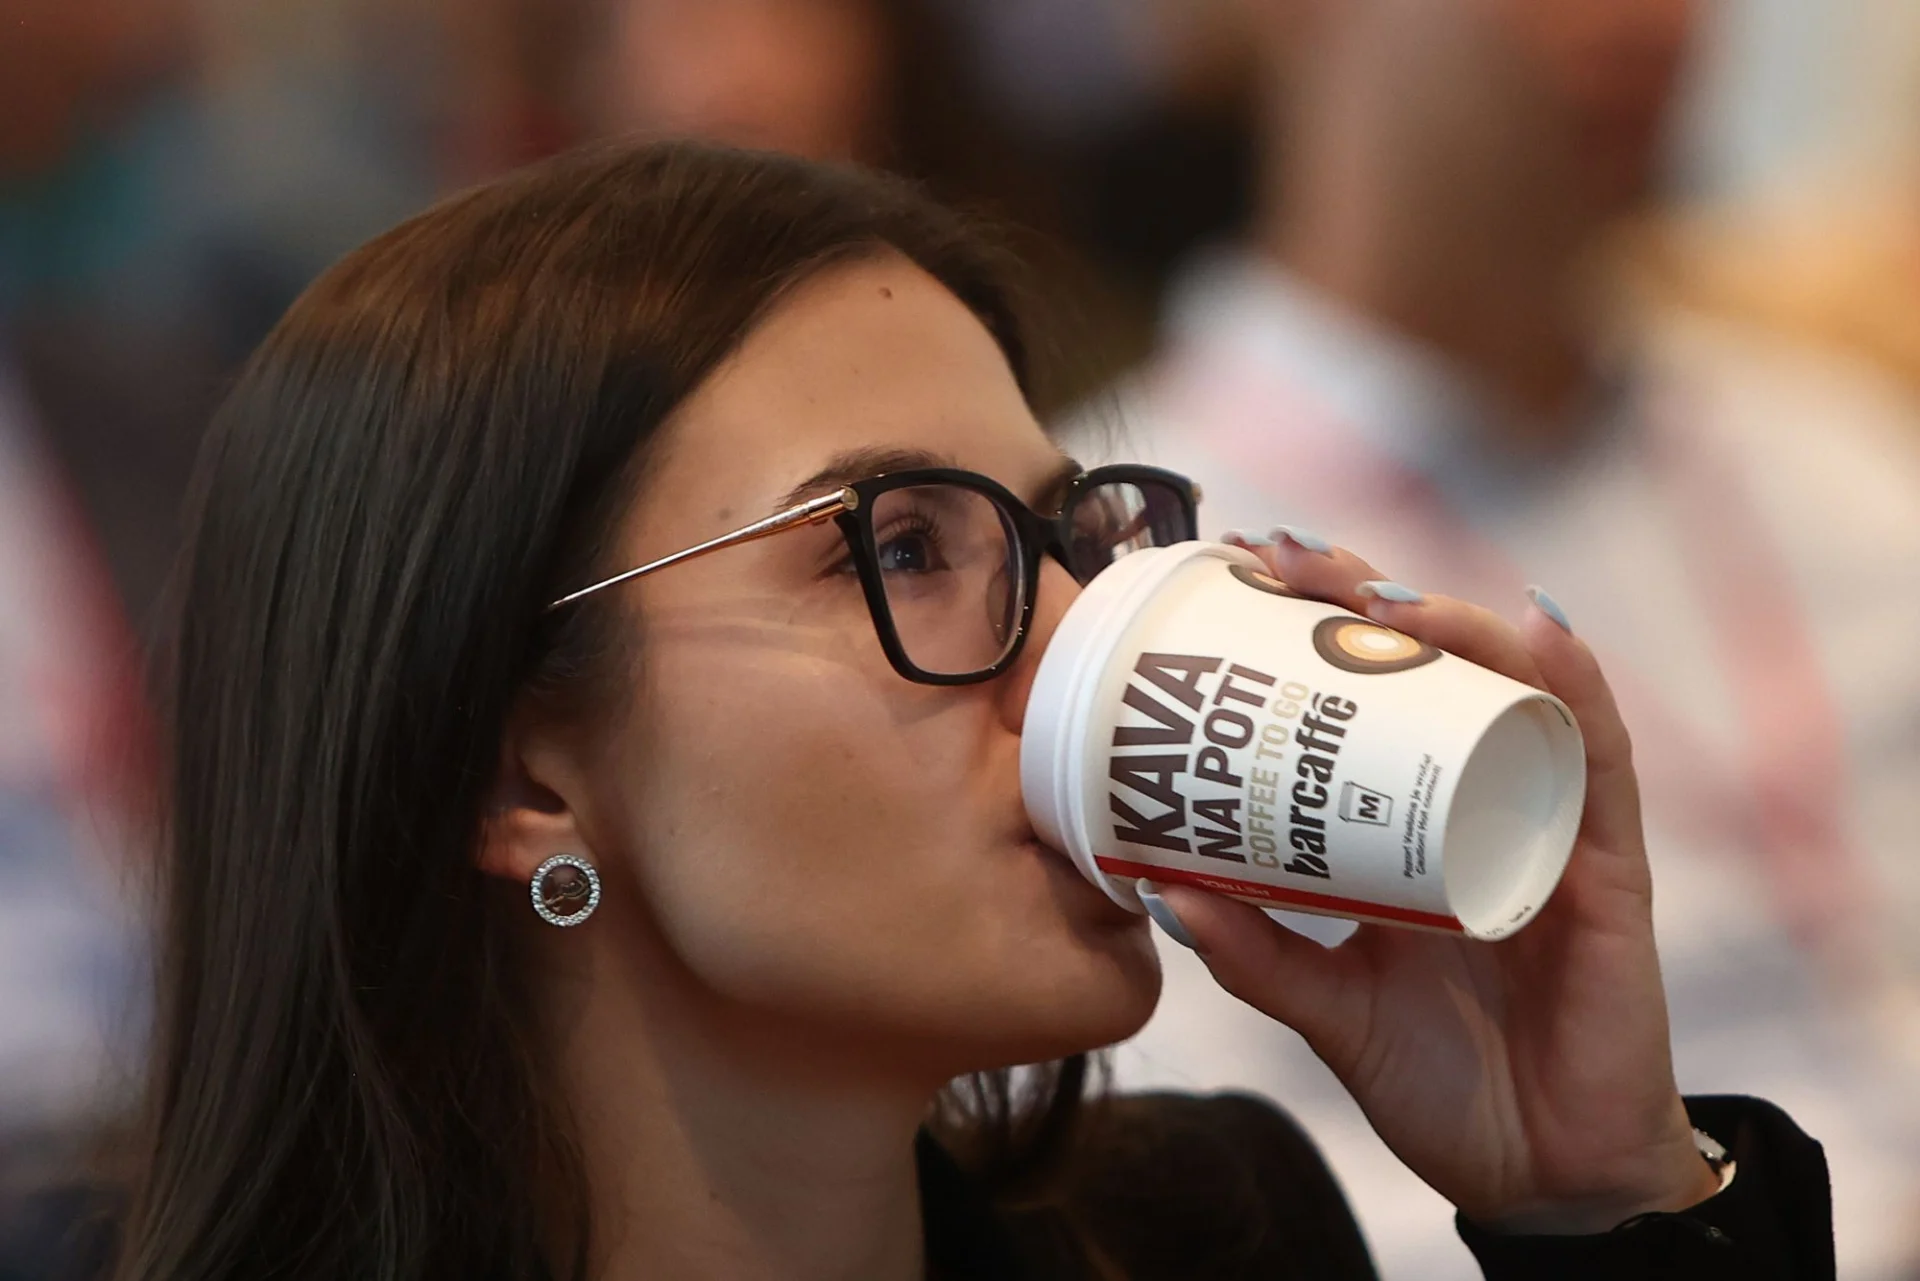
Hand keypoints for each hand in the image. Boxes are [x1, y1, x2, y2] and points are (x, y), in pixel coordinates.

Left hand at [1149, 536, 1720, 1232]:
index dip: (1312, 624)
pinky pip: (1599, 761)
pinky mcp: (1609, 868)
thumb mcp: (1327, 1009)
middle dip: (1363, 596)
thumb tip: (1155, 889)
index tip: (1238, 573)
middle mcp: (1481, 798)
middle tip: (1285, 556)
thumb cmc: (1444, 1082)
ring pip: (1513, 689)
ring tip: (1379, 598)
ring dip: (1454, 623)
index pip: (1368, 690)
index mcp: (1411, 819)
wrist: (1542, 1177)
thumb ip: (1256, 955)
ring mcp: (1548, 823)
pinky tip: (1544, 629)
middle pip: (1434, 665)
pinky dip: (1577, 688)